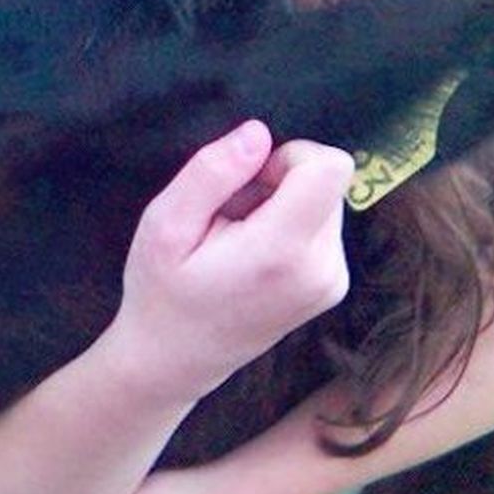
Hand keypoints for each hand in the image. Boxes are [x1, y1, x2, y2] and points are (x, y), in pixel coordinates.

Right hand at [103, 119, 355, 407]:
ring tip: (236, 237)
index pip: (330, 167)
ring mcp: (332, 282)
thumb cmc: (161, 291)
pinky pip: (323, 226)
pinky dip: (289, 226)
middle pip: (326, 181)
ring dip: (282, 204)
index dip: (287, 155)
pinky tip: (251, 253)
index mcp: (283, 251)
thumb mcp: (164, 224)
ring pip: (325, 200)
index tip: (247, 180)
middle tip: (229, 215)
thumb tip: (258, 133)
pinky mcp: (332, 286)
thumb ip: (211, 173)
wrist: (172, 361)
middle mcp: (322, 268)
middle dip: (279, 182)